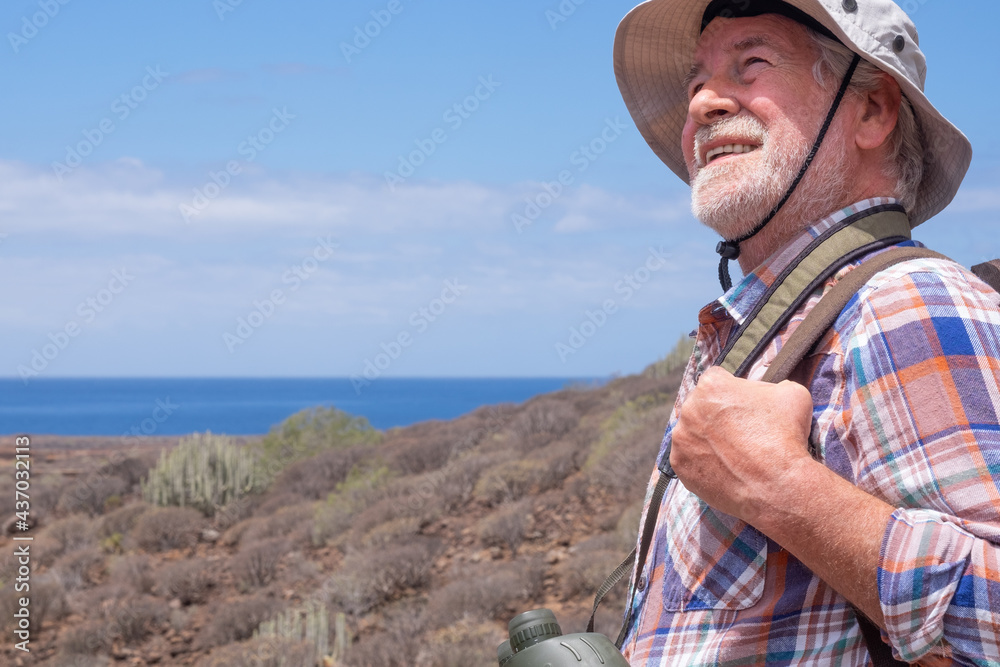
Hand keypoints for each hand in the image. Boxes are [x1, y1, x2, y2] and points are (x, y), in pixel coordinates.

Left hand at [670, 366, 814, 523]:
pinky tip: (724, 468)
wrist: (776, 485)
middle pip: (702, 406)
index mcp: (711, 385)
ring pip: (693, 432)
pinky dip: (703, 462)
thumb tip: (770, 390)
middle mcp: (689, 408)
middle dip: (717, 415)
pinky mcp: (679, 465)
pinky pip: (689, 458)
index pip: (718, 379)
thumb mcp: (792, 394)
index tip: (745, 407)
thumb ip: (773, 385)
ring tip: (733, 453)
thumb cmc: (785, 436)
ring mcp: (681, 438)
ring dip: (707, 439)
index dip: (733, 391)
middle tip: (740, 433)